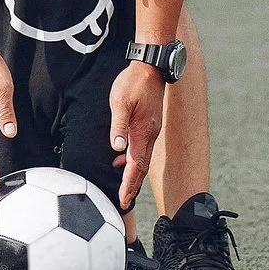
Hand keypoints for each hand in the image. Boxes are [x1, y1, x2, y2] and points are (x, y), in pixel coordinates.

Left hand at [107, 61, 165, 210]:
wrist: (151, 67)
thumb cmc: (133, 83)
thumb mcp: (120, 103)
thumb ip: (118, 126)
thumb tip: (116, 149)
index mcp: (142, 132)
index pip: (135, 165)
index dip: (129, 184)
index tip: (123, 199)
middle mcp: (149, 135)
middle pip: (141, 167)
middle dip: (132, 185)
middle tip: (124, 202)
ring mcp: (151, 130)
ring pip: (142, 158)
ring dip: (132, 174)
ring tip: (123, 186)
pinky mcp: (149, 124)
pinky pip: (142, 148)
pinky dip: (132, 159)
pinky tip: (120, 158)